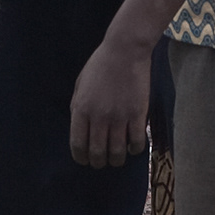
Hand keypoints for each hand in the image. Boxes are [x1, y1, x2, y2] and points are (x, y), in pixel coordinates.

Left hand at [67, 31, 154, 164]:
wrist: (125, 51)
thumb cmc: (100, 65)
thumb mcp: (80, 85)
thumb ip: (77, 108)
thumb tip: (80, 130)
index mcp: (81, 109)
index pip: (78, 145)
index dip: (81, 158)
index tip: (84, 160)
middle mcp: (99, 117)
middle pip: (97, 153)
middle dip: (98, 162)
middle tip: (101, 162)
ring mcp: (119, 117)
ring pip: (117, 152)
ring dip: (116, 160)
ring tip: (117, 158)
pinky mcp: (138, 115)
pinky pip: (136, 142)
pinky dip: (134, 150)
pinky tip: (133, 148)